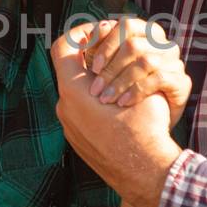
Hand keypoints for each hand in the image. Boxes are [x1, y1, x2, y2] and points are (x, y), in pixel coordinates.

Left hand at [53, 23, 183, 206]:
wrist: (144, 172)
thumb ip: (119, 63)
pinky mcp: (75, 141)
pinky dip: (93, 105)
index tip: (98, 35)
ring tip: (118, 90)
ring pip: (75, 93)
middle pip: (69, 71)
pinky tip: (116, 111)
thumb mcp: (139, 84)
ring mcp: (68, 126)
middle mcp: (64, 106)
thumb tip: (117, 47)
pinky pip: (79, 114)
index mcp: (73, 90)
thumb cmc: (145, 126)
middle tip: (113, 63)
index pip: (62, 46)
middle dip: (91, 63)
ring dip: (94, 86)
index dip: (80, 34)